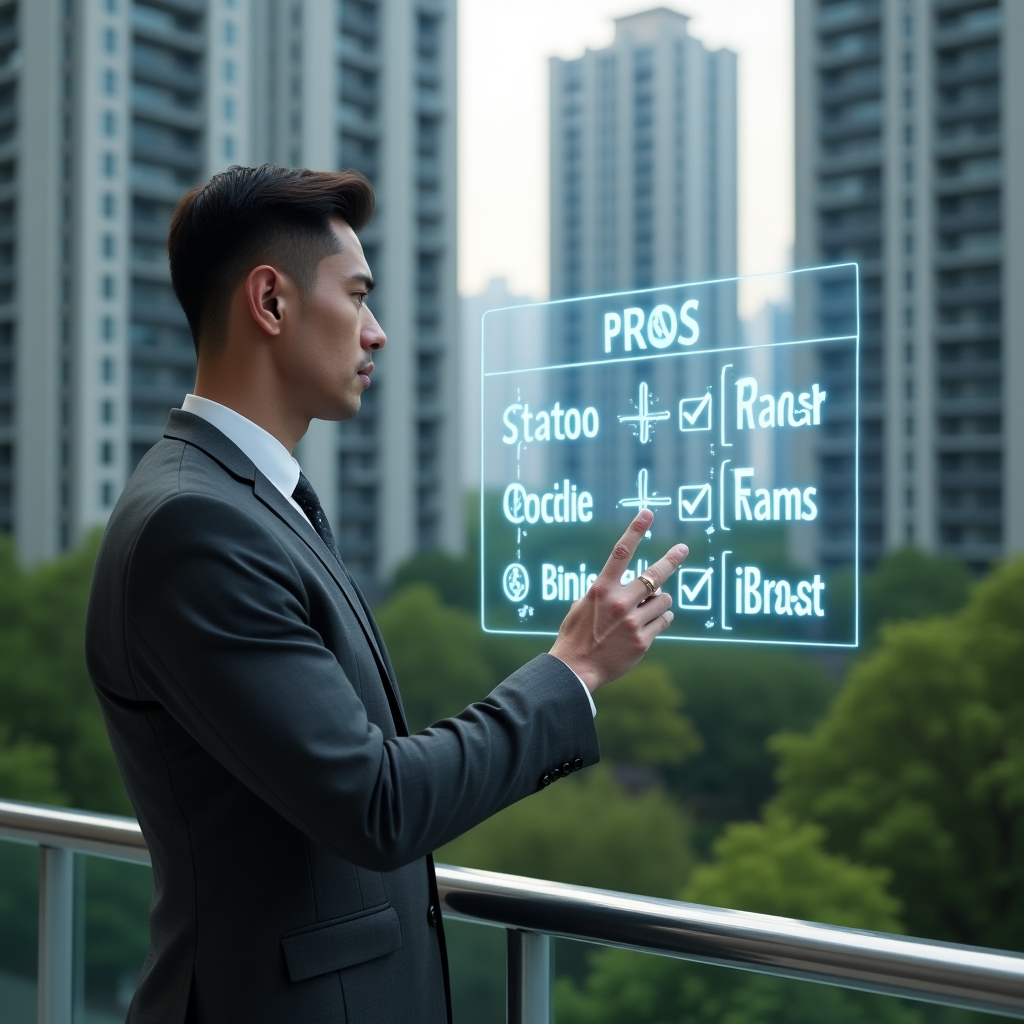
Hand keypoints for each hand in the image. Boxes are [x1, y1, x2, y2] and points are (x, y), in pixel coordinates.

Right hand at [549, 510, 687, 692]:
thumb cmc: (576, 635)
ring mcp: (632, 622)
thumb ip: (603, 592)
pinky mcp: (642, 641)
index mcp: (601, 589)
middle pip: (655, 575)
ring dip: (660, 602)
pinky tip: (648, 625)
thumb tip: (626, 585)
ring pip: (664, 600)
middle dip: (671, 560)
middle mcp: (619, 602)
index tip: (647, 513)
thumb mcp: (582, 606)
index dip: (635, 530)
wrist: (575, 669)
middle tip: (683, 549)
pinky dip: (660, 619)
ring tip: (647, 610)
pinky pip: (664, 621)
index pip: (621, 553)